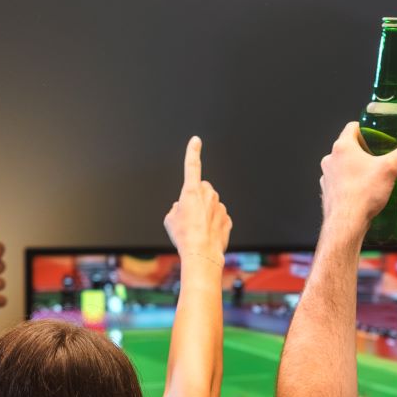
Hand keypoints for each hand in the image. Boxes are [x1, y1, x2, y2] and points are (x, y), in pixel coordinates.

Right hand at [163, 136, 231, 268]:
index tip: (196, 141)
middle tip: (190, 216)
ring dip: (205, 213)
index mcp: (191, 191)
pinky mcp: (227, 219)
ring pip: (211, 205)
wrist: (201, 254)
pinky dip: (212, 225)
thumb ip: (177, 207)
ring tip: (197, 230)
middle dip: (197, 198)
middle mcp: (208, 195)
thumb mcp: (170, 219)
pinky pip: (218, 218)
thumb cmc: (183, 236)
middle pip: (202, 189)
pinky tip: (207, 236)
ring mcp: (220, 206)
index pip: (192, 166)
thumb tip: (183, 208)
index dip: (192, 152)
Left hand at [317, 121, 396, 235]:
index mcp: (342, 147)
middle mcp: (330, 160)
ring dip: (356, 169)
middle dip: (365, 151)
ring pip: (343, 167)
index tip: (378, 137)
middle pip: (349, 148)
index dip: (367, 130)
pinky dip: (350, 186)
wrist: (346, 224)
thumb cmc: (363, 194)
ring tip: (373, 178)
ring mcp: (327, 178)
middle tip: (380, 158)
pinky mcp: (328, 194)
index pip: (353, 127)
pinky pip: (340, 184)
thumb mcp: (390, 169)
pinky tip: (362, 194)